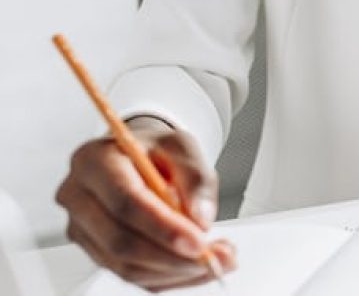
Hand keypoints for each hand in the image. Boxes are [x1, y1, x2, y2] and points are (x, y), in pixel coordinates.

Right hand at [55, 117, 235, 290]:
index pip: (124, 202)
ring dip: (173, 271)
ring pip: (124, 265)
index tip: (199, 241)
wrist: (139, 156)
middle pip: (119, 241)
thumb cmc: (156, 149)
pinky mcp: (94, 250)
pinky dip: (167, 277)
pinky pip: (130, 274)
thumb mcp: (183, 147)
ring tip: (214, 262)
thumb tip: (201, 219)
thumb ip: (195, 178)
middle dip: (170, 257)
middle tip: (212, 259)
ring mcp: (81, 228)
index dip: (163, 227)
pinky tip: (195, 267)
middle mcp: (78, 197)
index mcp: (94, 161)